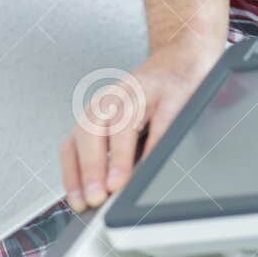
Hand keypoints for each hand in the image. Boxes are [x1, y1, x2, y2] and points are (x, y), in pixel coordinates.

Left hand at [60, 38, 221, 210]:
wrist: (185, 53)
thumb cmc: (155, 95)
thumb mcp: (128, 122)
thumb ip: (114, 153)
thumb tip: (106, 195)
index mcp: (100, 111)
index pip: (74, 143)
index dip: (72, 174)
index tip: (78, 202)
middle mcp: (116, 99)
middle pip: (91, 130)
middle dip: (90, 168)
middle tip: (94, 198)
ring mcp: (143, 92)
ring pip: (122, 123)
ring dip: (117, 158)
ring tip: (117, 185)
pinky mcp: (173, 91)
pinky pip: (163, 118)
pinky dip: (156, 142)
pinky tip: (152, 163)